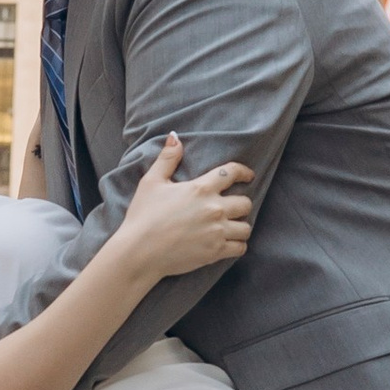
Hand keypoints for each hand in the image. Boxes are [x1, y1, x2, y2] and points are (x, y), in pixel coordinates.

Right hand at [116, 133, 253, 284]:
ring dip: (240, 226)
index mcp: (201, 188)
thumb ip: (167, 159)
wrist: (140, 251)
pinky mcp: (216, 252)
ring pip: (246, 227)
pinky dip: (237, 245)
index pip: (232, 173)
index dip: (244, 172)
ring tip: (232, 227)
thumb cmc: (143, 216)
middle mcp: (214, 208)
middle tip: (233, 207)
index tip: (248, 175)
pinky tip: (229, 244)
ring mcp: (217, 231)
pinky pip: (240, 247)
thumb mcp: (151, 182)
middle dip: (241, 203)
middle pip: (246, 202)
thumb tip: (175, 137)